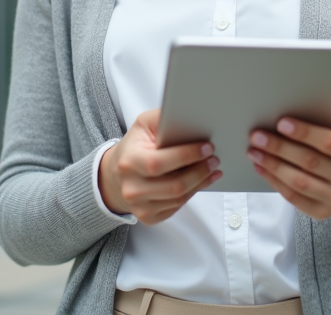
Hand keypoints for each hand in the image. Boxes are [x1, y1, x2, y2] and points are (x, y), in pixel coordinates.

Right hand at [98, 108, 222, 224]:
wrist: (116, 174)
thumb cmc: (135, 146)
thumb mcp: (143, 125)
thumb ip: (163, 118)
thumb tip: (189, 114)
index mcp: (129, 162)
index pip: (160, 163)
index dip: (186, 156)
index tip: (207, 147)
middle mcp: (132, 188)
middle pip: (174, 186)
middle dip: (199, 171)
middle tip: (214, 159)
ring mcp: (139, 206)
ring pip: (179, 198)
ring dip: (200, 183)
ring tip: (212, 169)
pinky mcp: (148, 217)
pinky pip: (177, 207)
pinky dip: (193, 193)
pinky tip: (202, 181)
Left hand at [247, 112, 330, 219]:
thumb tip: (301, 103)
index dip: (305, 133)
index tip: (282, 123)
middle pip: (310, 162)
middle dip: (280, 148)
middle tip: (257, 136)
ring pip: (299, 182)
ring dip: (272, 165)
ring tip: (254, 151)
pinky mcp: (322, 212)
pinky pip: (294, 198)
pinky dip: (274, 181)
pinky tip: (262, 167)